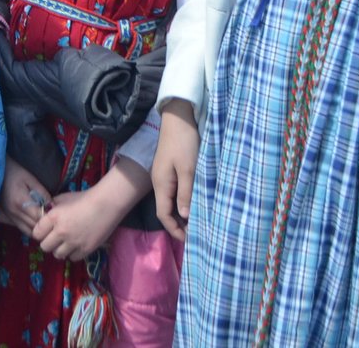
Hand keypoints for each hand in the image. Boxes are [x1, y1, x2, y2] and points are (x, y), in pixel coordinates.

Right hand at [0, 155, 49, 235]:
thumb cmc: (14, 172)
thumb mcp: (31, 179)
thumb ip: (43, 193)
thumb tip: (53, 207)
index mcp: (21, 202)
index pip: (39, 218)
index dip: (50, 218)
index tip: (58, 214)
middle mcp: (14, 213)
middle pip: (35, 228)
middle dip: (46, 226)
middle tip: (55, 219)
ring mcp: (10, 216)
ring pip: (29, 232)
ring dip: (39, 229)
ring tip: (46, 222)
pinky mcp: (8, 217)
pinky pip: (22, 229)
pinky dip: (31, 228)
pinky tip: (36, 221)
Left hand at [33, 185, 124, 260]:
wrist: (106, 204)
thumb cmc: (84, 198)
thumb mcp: (63, 198)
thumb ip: (52, 207)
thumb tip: (44, 214)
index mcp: (53, 217)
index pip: (36, 233)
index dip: (40, 232)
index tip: (45, 230)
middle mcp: (61, 232)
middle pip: (44, 247)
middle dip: (48, 242)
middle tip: (55, 238)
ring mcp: (74, 242)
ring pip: (57, 254)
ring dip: (60, 249)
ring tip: (66, 242)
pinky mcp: (86, 249)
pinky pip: (72, 258)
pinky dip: (73, 253)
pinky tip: (76, 245)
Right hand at [152, 100, 198, 241]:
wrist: (179, 118)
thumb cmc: (184, 142)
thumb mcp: (187, 169)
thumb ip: (185, 192)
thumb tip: (184, 216)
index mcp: (161, 184)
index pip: (163, 214)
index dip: (174, 229)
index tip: (189, 240)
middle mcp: (160, 182)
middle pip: (166, 210)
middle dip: (179, 224)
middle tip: (197, 234)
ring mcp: (165, 175)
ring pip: (172, 201)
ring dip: (183, 213)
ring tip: (198, 222)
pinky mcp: (172, 169)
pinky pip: (177, 191)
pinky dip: (185, 201)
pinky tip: (196, 202)